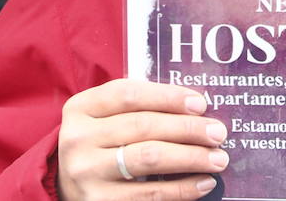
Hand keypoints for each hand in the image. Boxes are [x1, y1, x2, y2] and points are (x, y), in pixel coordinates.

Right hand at [57, 78, 228, 200]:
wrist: (66, 187)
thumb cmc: (98, 145)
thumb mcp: (103, 119)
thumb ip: (136, 108)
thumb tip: (195, 109)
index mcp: (80, 109)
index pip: (128, 94)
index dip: (167, 96)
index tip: (200, 104)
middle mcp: (78, 139)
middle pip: (143, 126)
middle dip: (187, 128)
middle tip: (218, 132)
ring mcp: (87, 173)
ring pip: (149, 159)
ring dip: (191, 157)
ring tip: (218, 158)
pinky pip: (150, 194)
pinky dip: (182, 188)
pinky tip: (203, 182)